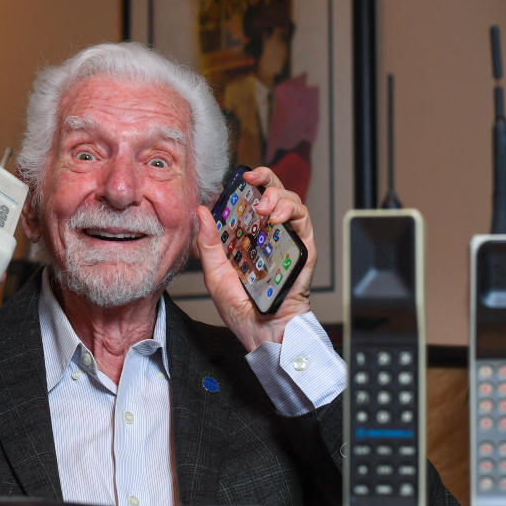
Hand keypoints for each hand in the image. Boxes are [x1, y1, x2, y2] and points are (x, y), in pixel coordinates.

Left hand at [193, 166, 316, 351]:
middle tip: (252, 179)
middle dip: (265, 178)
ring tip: (264, 207)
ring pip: (291, 201)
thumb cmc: (240, 307)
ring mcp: (288, 239)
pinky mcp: (304, 248)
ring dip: (278, 195)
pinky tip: (276, 218)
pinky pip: (304, 221)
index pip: (250, 199)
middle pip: (273, 193)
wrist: (263, 330)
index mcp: (248, 236)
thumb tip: (201, 211)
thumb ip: (209, 243)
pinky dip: (291, 212)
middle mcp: (269, 234)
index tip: (238, 175)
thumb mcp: (215, 273)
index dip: (246, 183)